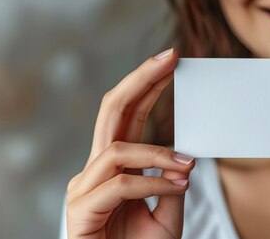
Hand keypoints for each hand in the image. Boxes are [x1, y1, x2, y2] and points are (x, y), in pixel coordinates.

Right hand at [65, 48, 194, 238]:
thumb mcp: (168, 212)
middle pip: (112, 110)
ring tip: (188, 166)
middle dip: (140, 80)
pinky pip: (121, 184)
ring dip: (158, 153)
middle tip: (169, 57)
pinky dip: (152, 181)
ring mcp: (84, 188)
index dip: (147, 84)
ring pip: (117, 148)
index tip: (171, 61)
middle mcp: (95, 170)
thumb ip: (172, 181)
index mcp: (114, 166)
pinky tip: (177, 184)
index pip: (128, 114)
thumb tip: (187, 153)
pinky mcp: (81, 210)